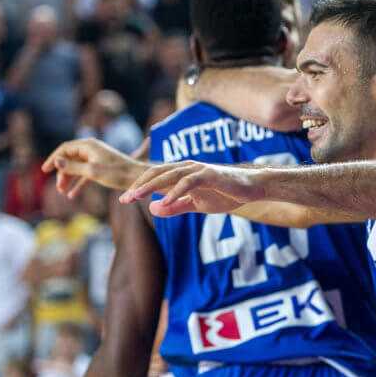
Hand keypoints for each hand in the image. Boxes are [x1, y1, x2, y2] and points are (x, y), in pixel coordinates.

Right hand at [41, 138, 145, 196]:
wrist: (137, 178)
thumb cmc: (117, 173)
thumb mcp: (92, 171)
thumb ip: (73, 167)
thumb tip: (57, 162)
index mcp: (88, 145)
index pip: (64, 149)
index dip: (53, 159)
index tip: (45, 171)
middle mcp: (91, 149)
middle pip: (69, 158)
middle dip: (62, 172)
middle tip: (58, 188)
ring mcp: (96, 158)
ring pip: (76, 167)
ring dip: (68, 179)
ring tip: (63, 192)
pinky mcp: (100, 167)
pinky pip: (84, 174)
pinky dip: (78, 183)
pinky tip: (72, 195)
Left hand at [120, 161, 266, 216]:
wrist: (251, 189)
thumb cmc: (225, 194)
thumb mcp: (196, 205)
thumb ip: (175, 207)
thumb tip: (153, 209)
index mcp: (182, 173)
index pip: (154, 177)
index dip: (138, 187)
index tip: (124, 200)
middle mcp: (187, 167)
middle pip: (156, 173)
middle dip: (138, 186)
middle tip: (124, 199)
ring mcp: (198, 169)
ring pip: (168, 175)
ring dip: (150, 187)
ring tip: (136, 198)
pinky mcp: (210, 174)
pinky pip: (188, 182)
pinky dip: (175, 192)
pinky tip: (165, 202)